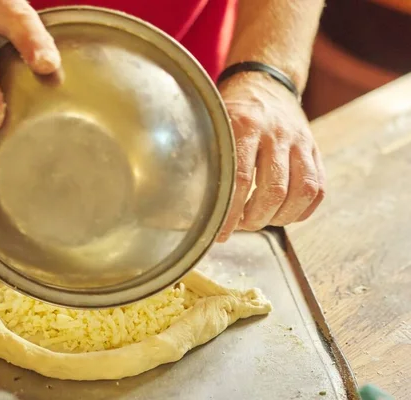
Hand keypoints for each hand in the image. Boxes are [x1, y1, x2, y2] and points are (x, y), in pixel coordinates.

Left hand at [217, 73, 325, 241]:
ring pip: (301, 191)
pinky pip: (319, 188)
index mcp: (244, 125)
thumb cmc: (232, 111)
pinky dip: (303, 210)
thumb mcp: (214, 125)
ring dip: (280, 218)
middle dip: (256, 220)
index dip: (230, 214)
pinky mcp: (315, 148)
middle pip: (273, 191)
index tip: (221, 233)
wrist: (266, 83)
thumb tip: (194, 201)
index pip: (240, 180)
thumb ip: (208, 157)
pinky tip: (285, 214)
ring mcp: (299, 141)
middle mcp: (276, 133)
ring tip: (262, 220)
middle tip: (242, 225)